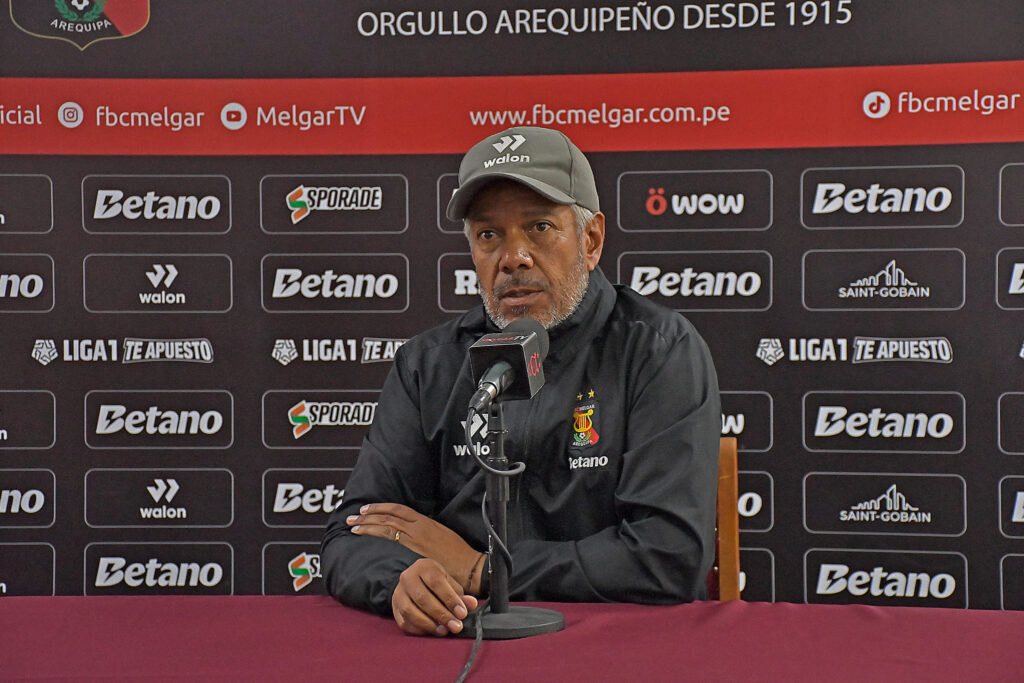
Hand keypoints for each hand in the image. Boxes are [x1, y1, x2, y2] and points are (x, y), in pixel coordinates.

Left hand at [347, 502, 482, 592]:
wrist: (470, 568)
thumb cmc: (459, 556)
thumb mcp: (443, 537)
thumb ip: (427, 535)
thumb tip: (413, 536)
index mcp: (426, 522)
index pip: (398, 510)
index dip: (380, 508)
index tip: (366, 509)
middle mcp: (419, 527)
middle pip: (388, 516)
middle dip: (368, 516)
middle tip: (353, 518)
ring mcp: (416, 538)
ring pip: (386, 526)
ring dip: (368, 525)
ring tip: (354, 526)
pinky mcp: (415, 551)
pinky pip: (392, 540)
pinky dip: (377, 536)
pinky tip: (367, 539)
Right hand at [392, 558, 479, 636]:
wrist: (415, 582)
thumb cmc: (436, 583)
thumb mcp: (449, 583)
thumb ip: (460, 595)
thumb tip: (471, 604)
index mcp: (423, 567)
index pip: (436, 583)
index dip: (450, 599)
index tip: (462, 613)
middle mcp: (407, 578)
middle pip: (423, 598)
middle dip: (442, 614)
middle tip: (456, 626)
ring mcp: (398, 594)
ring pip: (410, 611)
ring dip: (429, 624)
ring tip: (444, 630)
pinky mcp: (394, 609)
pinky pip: (405, 622)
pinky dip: (419, 629)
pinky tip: (432, 631)